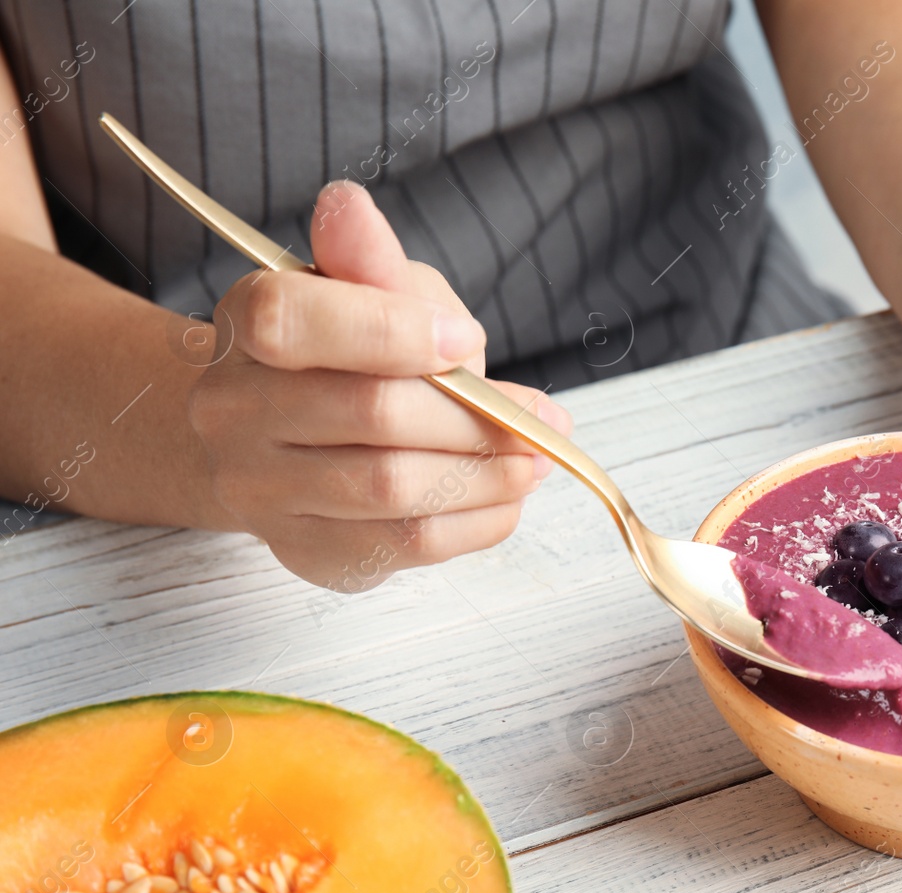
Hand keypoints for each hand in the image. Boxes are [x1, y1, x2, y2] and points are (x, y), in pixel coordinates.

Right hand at [189, 181, 570, 588]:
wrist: (276, 440)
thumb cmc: (342, 352)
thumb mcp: (364, 288)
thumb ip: (371, 261)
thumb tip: (347, 206)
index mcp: (247, 323)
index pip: (295, 320)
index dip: (394, 331)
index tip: (466, 340)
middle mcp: (232, 409)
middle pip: (370, 413)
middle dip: (475, 417)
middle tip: (542, 419)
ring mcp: (260, 489)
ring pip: (393, 488)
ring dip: (487, 475)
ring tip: (536, 459)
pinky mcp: (304, 550)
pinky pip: (405, 543)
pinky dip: (476, 522)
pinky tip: (507, 498)